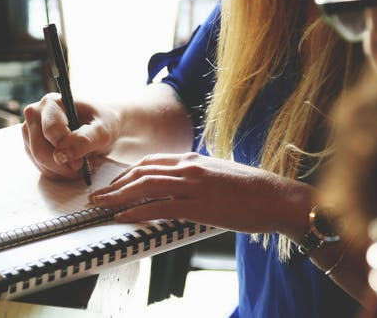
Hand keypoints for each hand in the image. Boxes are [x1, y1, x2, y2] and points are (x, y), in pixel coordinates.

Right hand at [22, 93, 121, 179]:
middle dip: (63, 164)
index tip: (82, 160)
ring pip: (39, 161)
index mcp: (51, 102)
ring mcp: (30, 131)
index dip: (66, 149)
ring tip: (80, 163)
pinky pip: (41, 167)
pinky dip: (58, 172)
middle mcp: (35, 114)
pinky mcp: (31, 147)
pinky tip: (72, 165)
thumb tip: (63, 154)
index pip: (51, 131)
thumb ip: (85, 140)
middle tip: (82, 166)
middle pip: (40, 149)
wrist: (101, 127)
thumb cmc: (102, 123)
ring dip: (62, 170)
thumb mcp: (102, 130)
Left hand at [89, 152, 312, 235]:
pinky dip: (137, 212)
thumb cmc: (253, 190)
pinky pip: (160, 207)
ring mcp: (194, 185)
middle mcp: (190, 167)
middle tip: (97, 196)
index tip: (113, 184)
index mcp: (193, 159)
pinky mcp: (200, 205)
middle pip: (141, 172)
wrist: (278, 198)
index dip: (127, 173)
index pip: (150, 162)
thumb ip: (196, 177)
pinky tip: (123, 217)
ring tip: (101, 206)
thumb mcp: (219, 174)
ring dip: (118, 197)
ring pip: (145, 186)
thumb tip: (179, 187)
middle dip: (115, 185)